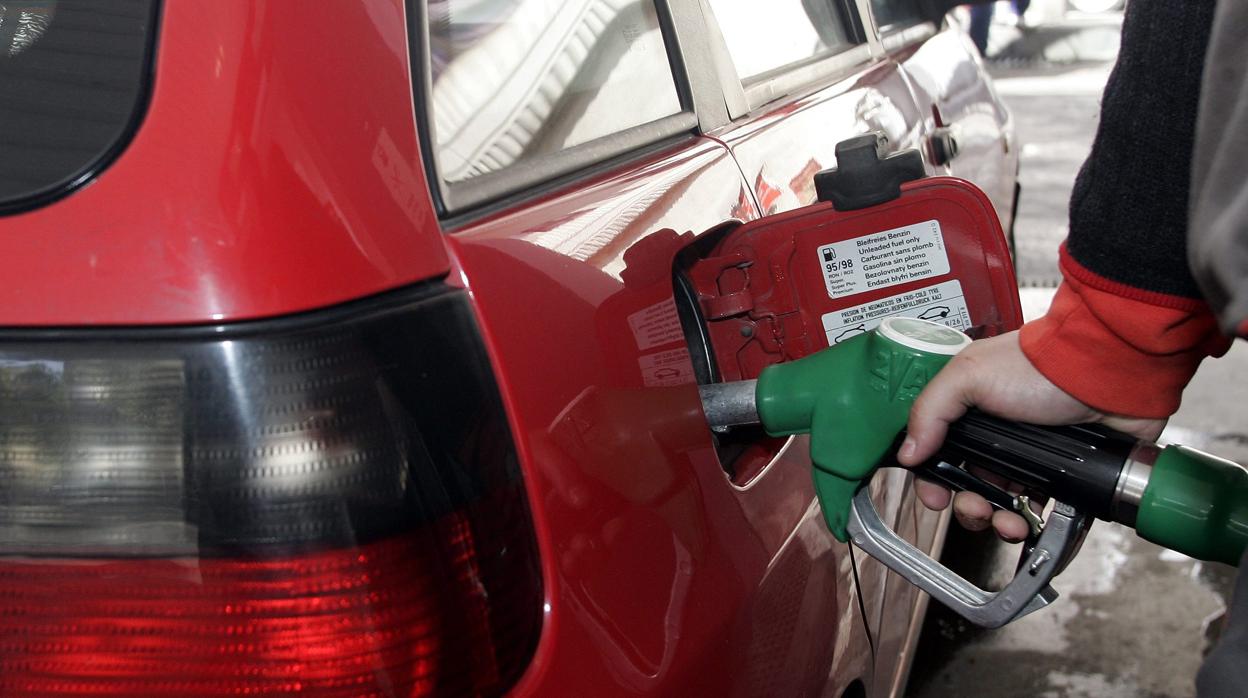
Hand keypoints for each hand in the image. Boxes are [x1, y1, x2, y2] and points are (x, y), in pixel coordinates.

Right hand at [896, 330, 1165, 539]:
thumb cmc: (1041, 366)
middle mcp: (995, 434)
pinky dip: (1033, 521)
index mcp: (967, 409)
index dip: (931, 479)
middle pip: (968, 484)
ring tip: (1010, 524)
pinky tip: (1034, 521)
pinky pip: (1040, 508)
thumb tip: (906, 454)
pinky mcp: (1060, 472)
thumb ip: (931, 412)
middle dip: (969, 507)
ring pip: (1002, 502)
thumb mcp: (970, 376)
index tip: (935, 499)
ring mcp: (1028, 454)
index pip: (936, 451)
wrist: (1108, 375)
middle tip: (978, 511)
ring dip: (999, 521)